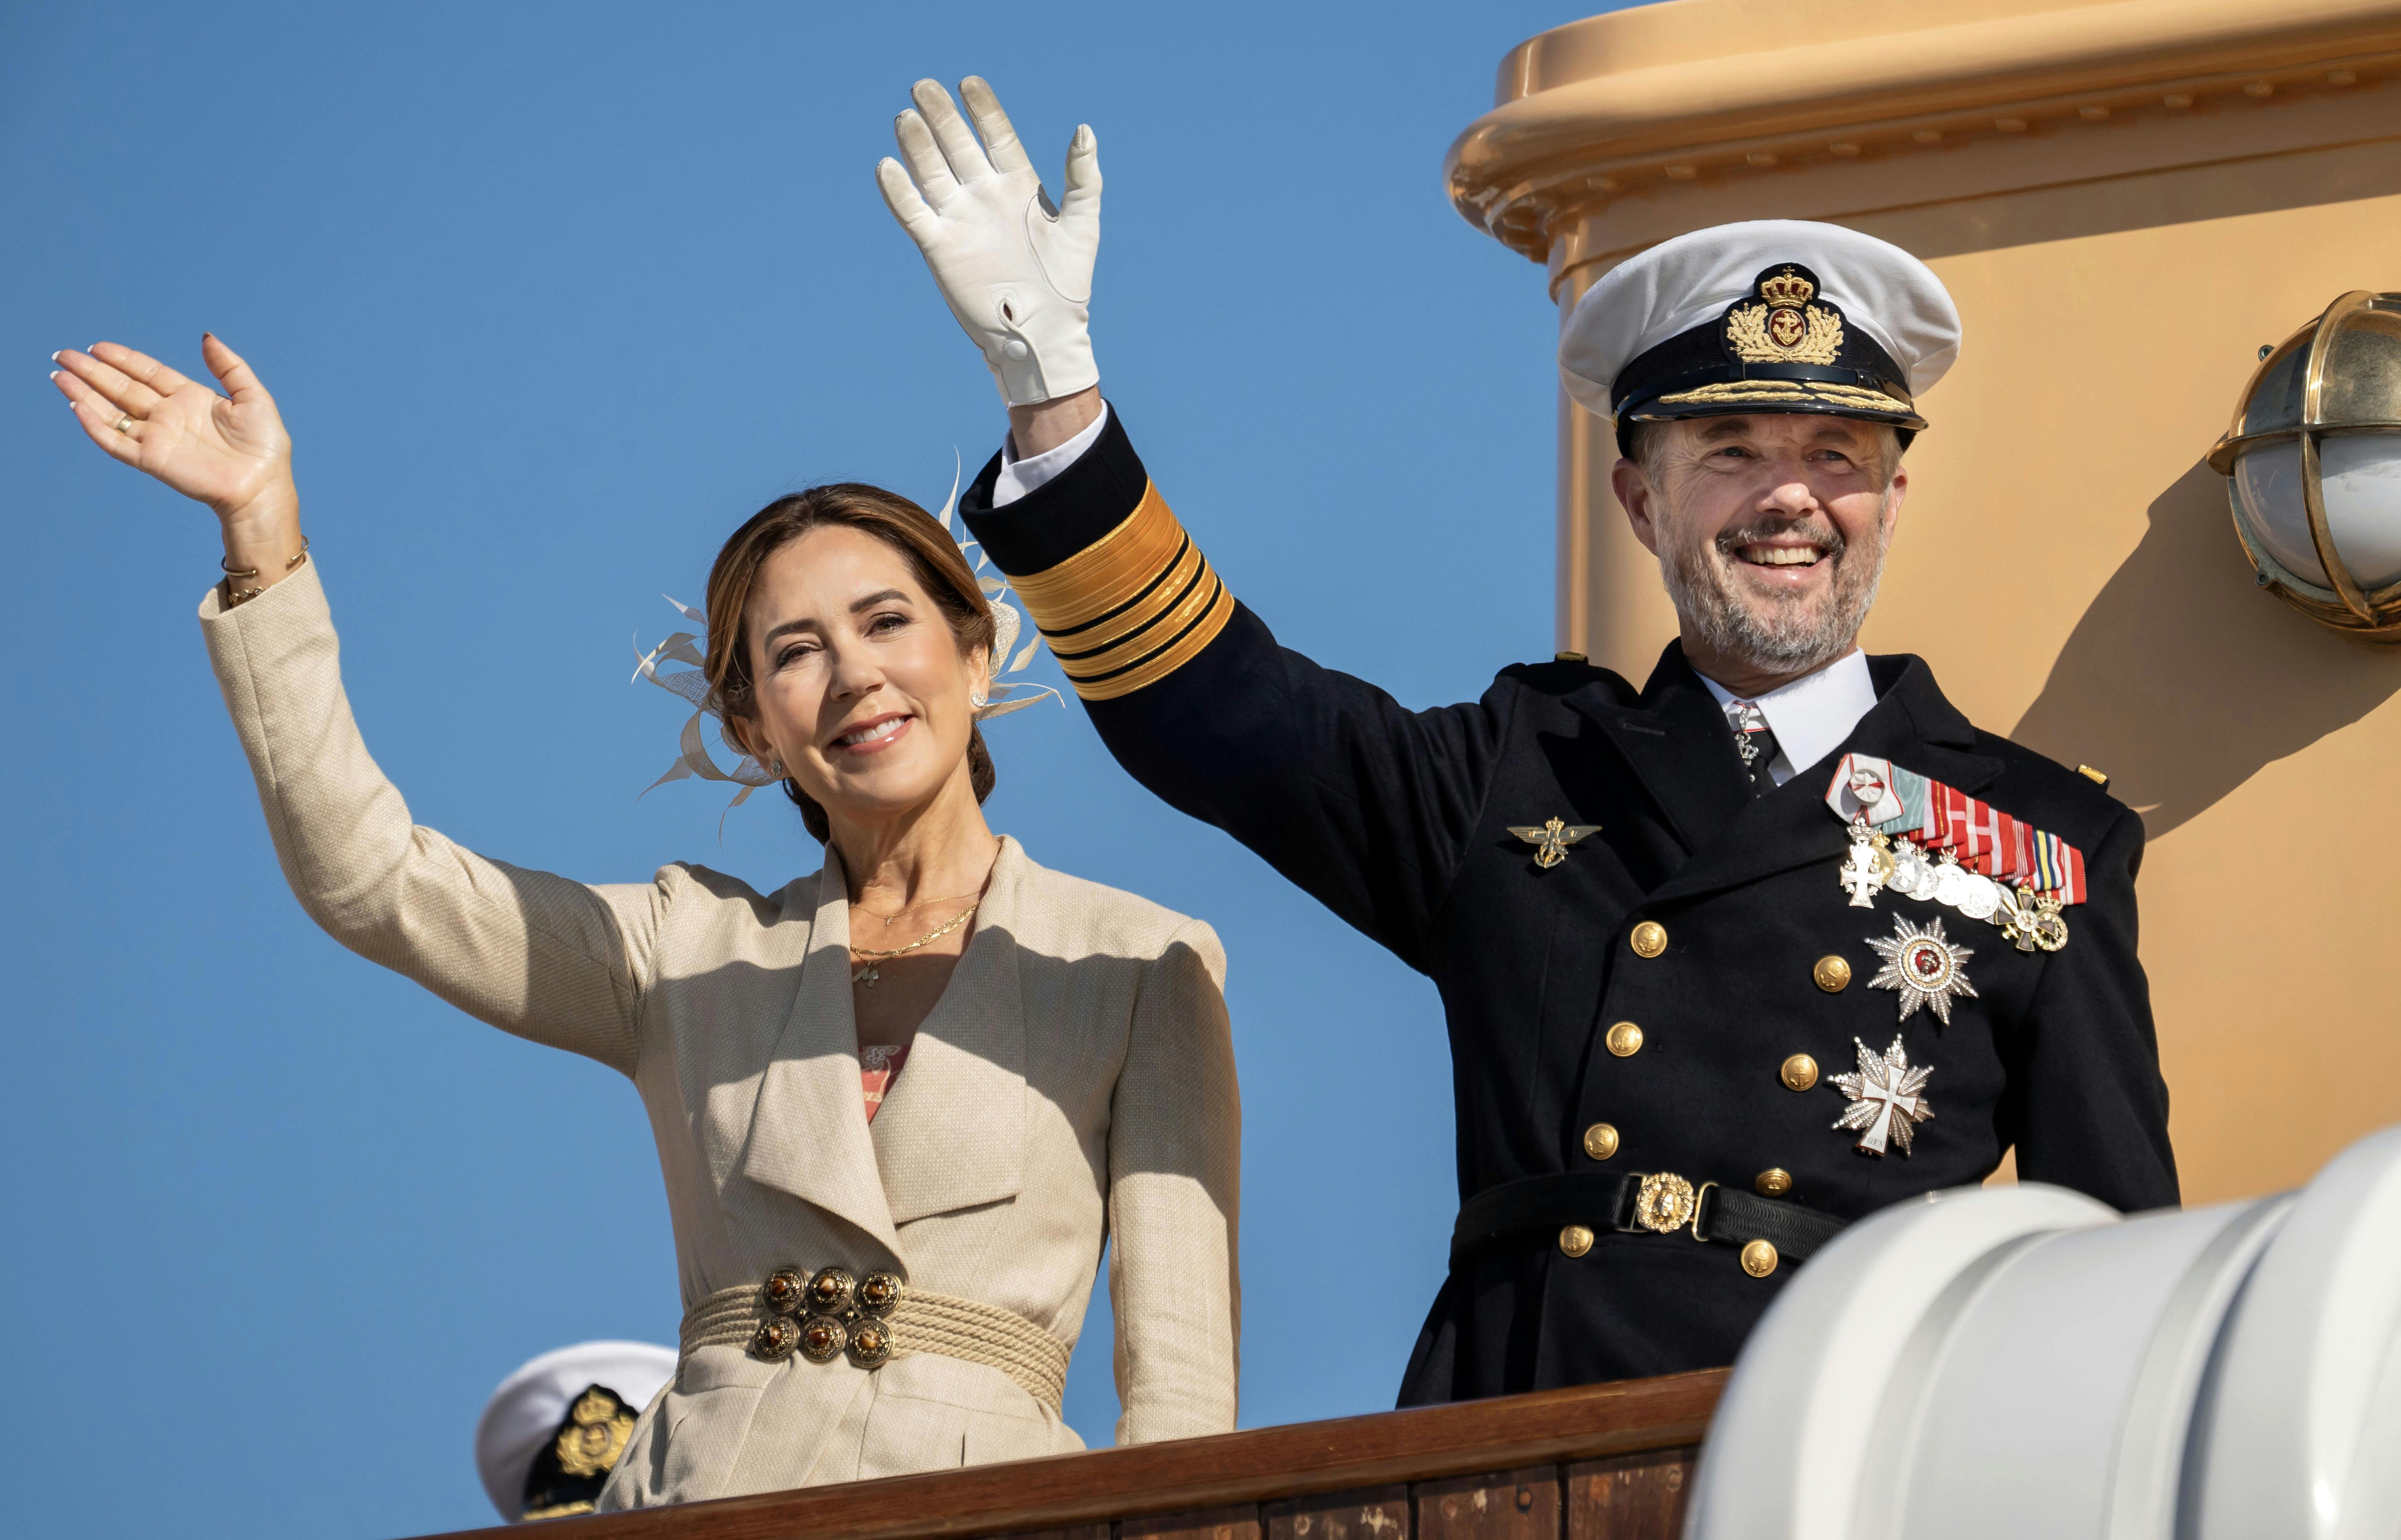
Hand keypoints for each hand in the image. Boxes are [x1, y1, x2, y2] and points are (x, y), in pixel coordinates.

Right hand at [52, 335, 296, 527]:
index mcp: (190, 399)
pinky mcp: (152, 460)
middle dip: (93, 371)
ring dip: (84, 394)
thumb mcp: (253, 397)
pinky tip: (77, 406)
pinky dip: (95, 426)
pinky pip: (116, 442)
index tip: (98, 346)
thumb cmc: (265, 447)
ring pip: (112, 412)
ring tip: (59, 375)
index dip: (123, 359)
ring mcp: (158, 438)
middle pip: (122, 388)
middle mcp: (169, 416)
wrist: (263, 486)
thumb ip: (229, 366)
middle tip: (64, 355)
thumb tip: (206, 336)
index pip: (147, 373)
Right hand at [878, 77, 1099, 406]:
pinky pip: (914, 214)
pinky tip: (887, 166)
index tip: (968, 83)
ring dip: (918, 145)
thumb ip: (1083, 178)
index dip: (982, 109)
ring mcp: (960, 219)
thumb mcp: (1081, 225)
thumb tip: (1084, 130)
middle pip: (957, 145)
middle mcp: (984, 196)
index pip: (996, 135)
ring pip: (932, 172)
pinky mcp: (939, 247)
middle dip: (941, 115)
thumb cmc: (1068, 282)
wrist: (1041, 333)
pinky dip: (899, 192)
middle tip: (923, 86)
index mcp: (1018, 185)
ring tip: (906, 117)